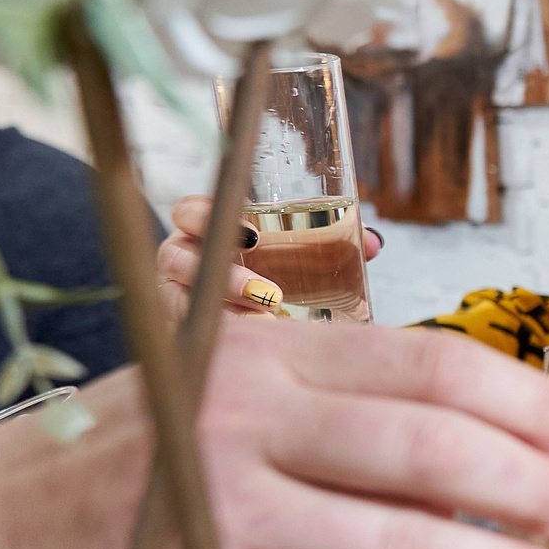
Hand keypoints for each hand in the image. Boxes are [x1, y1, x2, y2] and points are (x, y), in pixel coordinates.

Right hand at [0, 315, 548, 548]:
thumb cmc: (131, 464)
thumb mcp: (220, 387)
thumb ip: (334, 397)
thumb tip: (492, 433)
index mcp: (262, 358)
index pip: (427, 365)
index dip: (524, 400)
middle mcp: (244, 428)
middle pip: (431, 452)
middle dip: (527, 485)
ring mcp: (228, 521)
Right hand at [157, 196, 383, 321]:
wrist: (256, 319)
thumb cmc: (277, 267)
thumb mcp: (302, 251)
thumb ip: (333, 241)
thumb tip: (372, 243)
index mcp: (207, 228)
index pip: (188, 211)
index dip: (205, 216)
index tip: (251, 234)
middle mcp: (183, 256)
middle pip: (175, 255)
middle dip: (223, 274)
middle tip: (268, 291)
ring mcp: (176, 292)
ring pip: (180, 296)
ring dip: (226, 308)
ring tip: (267, 319)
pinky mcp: (181, 324)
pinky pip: (188, 328)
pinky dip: (222, 331)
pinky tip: (253, 338)